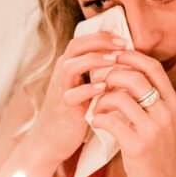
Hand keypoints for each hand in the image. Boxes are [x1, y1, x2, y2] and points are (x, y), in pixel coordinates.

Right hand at [23, 32, 127, 167]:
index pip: (83, 40)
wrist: (51, 140)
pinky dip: (89, 89)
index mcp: (69, 66)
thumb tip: (123, 62)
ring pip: (71, 65)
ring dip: (94, 60)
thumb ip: (96, 73)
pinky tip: (105, 87)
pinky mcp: (64, 108)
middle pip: (77, 46)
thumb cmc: (73, 112)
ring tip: (114, 60)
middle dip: (101, 42)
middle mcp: (62, 73)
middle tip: (123, 45)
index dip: (104, 36)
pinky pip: (73, 94)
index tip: (124, 40)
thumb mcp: (84, 88)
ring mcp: (61, 90)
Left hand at [88, 50, 175, 176]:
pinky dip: (98, 119)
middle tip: (98, 82)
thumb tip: (126, 76)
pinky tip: (97, 124)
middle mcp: (165, 113)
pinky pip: (111, 122)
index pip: (153, 67)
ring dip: (101, 99)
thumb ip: (152, 101)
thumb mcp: (165, 123)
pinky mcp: (138, 147)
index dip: (131, 56)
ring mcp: (153, 130)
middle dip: (111, 74)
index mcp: (173, 103)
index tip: (114, 57)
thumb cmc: (162, 155)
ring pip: (120, 98)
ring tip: (96, 107)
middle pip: (135, 77)